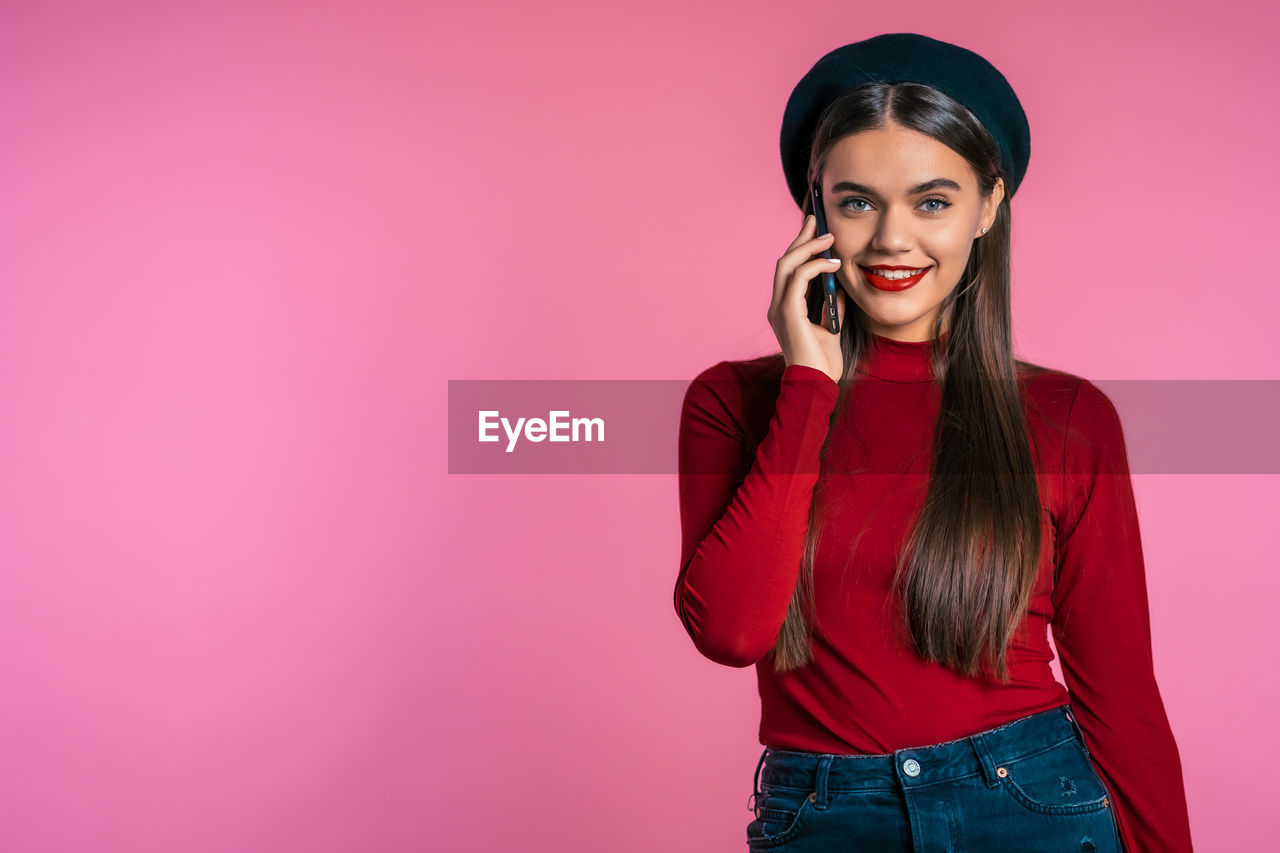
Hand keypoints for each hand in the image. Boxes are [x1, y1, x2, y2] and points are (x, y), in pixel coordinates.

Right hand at [768, 214, 846, 382]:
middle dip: (801, 238)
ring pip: (787, 265)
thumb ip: (831, 305)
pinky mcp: (787, 313)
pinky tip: (833, 263)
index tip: (814, 228)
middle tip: (817, 220)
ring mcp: (780, 308)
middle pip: (784, 261)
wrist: (817, 385)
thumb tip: (840, 285)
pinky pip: (798, 279)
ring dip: (808, 247)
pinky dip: (815, 266)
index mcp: (785, 308)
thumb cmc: (823, 362)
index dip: (800, 246)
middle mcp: (777, 305)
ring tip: (829, 237)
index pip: (789, 270)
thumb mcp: (831, 325)